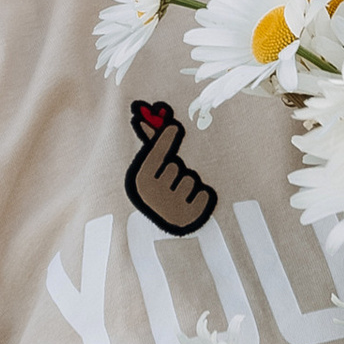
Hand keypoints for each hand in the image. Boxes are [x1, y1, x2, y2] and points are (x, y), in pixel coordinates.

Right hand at [126, 101, 217, 240]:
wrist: (166, 231)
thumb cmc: (158, 192)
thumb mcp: (149, 170)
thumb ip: (152, 144)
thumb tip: (150, 112)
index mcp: (139, 183)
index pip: (156, 155)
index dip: (165, 140)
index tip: (174, 126)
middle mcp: (153, 196)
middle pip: (176, 166)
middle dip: (176, 171)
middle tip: (169, 183)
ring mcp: (172, 209)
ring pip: (191, 180)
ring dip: (189, 185)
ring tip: (179, 196)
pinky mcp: (192, 218)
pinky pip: (204, 194)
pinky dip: (201, 197)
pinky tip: (191, 205)